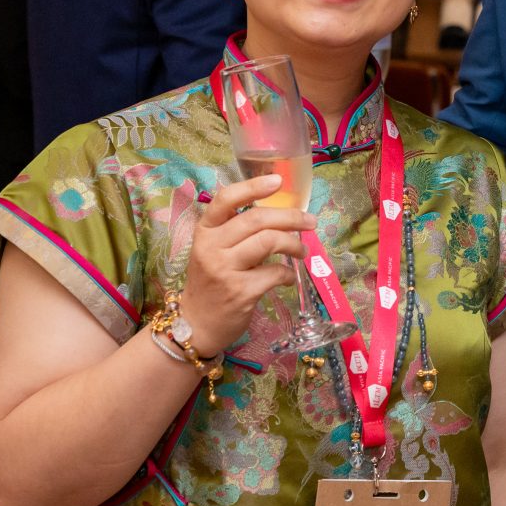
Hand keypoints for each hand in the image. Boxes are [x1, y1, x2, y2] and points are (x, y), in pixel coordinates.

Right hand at [176, 174, 309, 354]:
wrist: (196, 324)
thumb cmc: (210, 282)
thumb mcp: (213, 250)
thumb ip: (236, 231)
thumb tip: (279, 215)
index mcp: (205, 231)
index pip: (226, 199)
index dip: (253, 186)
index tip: (278, 181)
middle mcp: (211, 246)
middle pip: (257, 219)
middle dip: (291, 217)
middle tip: (310, 222)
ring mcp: (224, 269)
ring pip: (269, 242)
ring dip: (294, 244)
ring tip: (301, 251)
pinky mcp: (240, 292)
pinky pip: (275, 273)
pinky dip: (287, 273)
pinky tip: (287, 277)